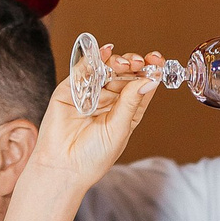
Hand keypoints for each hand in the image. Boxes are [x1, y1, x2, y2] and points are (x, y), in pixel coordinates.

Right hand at [19, 49, 162, 204]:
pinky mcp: (70, 90)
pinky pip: (83, 70)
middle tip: (138, 62)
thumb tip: (150, 79)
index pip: (140, 86)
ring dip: (116, 62)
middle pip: (124, 74)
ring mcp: (90, 93)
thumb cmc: (93, 157)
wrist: (63, 167)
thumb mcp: (119, 129)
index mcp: (126, 112)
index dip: (149, 72)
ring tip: (122, 63)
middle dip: (133, 65)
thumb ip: (131, 102)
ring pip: (106, 70)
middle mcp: (109, 101)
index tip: (156, 61)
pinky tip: (104, 52)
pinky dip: (93, 59)